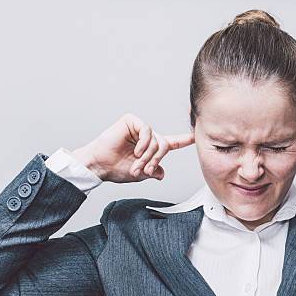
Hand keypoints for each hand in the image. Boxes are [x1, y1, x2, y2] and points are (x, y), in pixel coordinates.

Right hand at [72, 113, 194, 182]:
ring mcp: (138, 128)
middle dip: (156, 160)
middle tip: (146, 169)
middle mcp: (146, 137)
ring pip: (156, 140)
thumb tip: (162, 173)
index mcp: (150, 148)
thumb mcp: (140, 174)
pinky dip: (144, 144)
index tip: (196, 135)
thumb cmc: (116, 169)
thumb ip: (154, 172)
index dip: (184, 139)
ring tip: (137, 162)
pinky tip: (135, 150)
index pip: (171, 143)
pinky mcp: (131, 122)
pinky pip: (148, 131)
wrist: (100, 166)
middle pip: (164, 145)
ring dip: (148, 155)